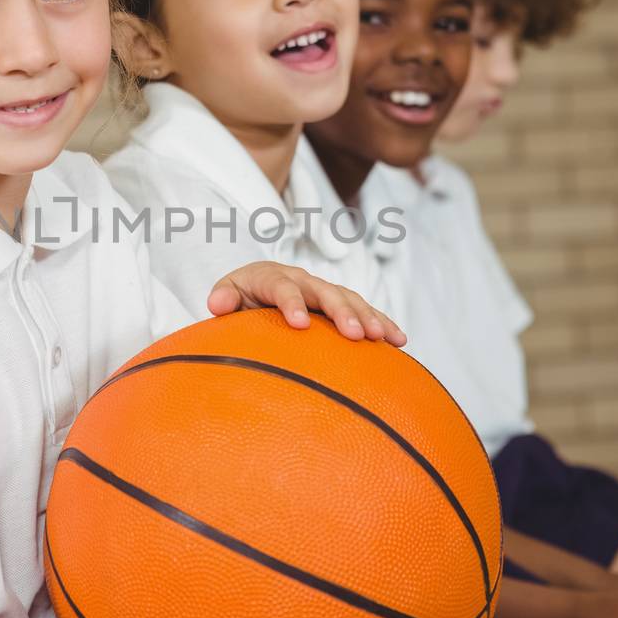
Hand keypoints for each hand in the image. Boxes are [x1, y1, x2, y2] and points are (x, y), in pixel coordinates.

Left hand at [207, 262, 405, 344]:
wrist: (260, 285)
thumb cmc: (241, 296)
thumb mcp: (228, 294)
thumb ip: (224, 297)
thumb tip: (217, 303)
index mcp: (273, 277)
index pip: (283, 286)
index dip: (292, 302)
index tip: (299, 324)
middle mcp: (303, 280)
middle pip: (324, 292)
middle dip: (340, 311)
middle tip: (353, 333)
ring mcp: (324, 291)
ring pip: (349, 299)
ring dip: (367, 317)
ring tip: (381, 338)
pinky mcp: (339, 305)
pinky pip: (363, 311)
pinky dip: (381, 323)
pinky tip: (399, 341)